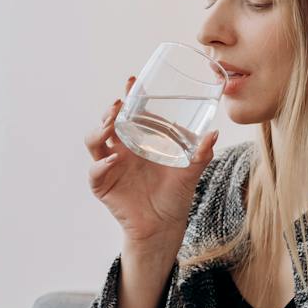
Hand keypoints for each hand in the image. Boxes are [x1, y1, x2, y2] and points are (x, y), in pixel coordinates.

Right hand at [83, 78, 217, 247]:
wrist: (164, 226)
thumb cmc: (175, 196)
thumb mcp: (191, 172)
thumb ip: (201, 154)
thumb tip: (214, 133)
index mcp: (138, 141)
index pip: (129, 113)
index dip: (128, 96)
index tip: (132, 81)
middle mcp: (121, 150)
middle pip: (106, 123)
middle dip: (109, 111)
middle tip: (119, 104)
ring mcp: (110, 167)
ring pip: (94, 141)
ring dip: (99, 130)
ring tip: (111, 126)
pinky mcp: (103, 186)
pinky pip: (96, 171)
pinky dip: (101, 165)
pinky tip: (114, 160)